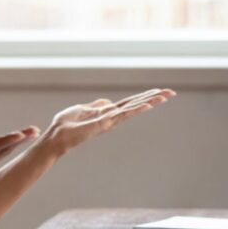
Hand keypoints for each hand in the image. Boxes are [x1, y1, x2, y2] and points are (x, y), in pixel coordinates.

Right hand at [0, 119, 39, 200]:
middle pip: (4, 149)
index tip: (20, 135)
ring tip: (33, 133)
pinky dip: (12, 146)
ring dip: (20, 142)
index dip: (6, 140)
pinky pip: (2, 154)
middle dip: (20, 140)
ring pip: (5, 152)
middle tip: (35, 131)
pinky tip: (19, 141)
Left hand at [45, 88, 176, 153]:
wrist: (56, 136)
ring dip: (149, 102)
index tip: (158, 92)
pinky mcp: (103, 123)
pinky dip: (135, 109)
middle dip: (153, 99)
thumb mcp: (81, 109)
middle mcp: (111, 117)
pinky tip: (146, 105)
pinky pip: (122, 115)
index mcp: (106, 113)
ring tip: (165, 96)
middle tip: (171, 93)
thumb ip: (95, 106)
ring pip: (133, 109)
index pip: (129, 103)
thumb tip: (107, 102)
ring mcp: (109, 121)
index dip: (143, 97)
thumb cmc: (65, 124)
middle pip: (135, 105)